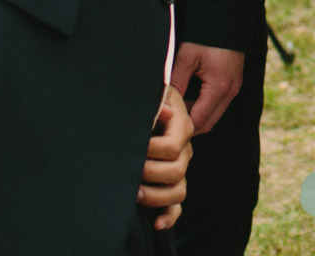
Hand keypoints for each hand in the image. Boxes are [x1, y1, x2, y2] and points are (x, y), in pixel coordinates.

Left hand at [141, 85, 193, 227]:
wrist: (147, 101)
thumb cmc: (148, 94)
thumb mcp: (153, 90)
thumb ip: (156, 101)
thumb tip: (162, 113)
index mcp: (182, 124)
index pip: (172, 146)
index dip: (152, 152)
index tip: (133, 149)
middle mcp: (186, 148)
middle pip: (177, 171)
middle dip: (150, 174)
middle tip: (128, 173)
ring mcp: (181, 166)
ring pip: (179, 191)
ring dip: (156, 197)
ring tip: (133, 194)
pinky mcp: (174, 182)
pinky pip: (178, 205)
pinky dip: (169, 216)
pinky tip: (156, 223)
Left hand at [168, 42, 245, 132]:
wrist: (227, 17)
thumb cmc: (206, 36)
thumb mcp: (186, 58)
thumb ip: (175, 84)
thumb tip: (163, 105)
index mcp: (219, 87)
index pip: (199, 121)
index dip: (181, 126)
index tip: (164, 124)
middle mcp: (231, 92)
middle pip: (207, 124)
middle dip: (188, 126)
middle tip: (167, 122)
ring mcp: (234, 88)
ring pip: (213, 116)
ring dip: (195, 116)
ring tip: (176, 110)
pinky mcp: (233, 84)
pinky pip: (217, 105)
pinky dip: (203, 108)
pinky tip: (187, 100)